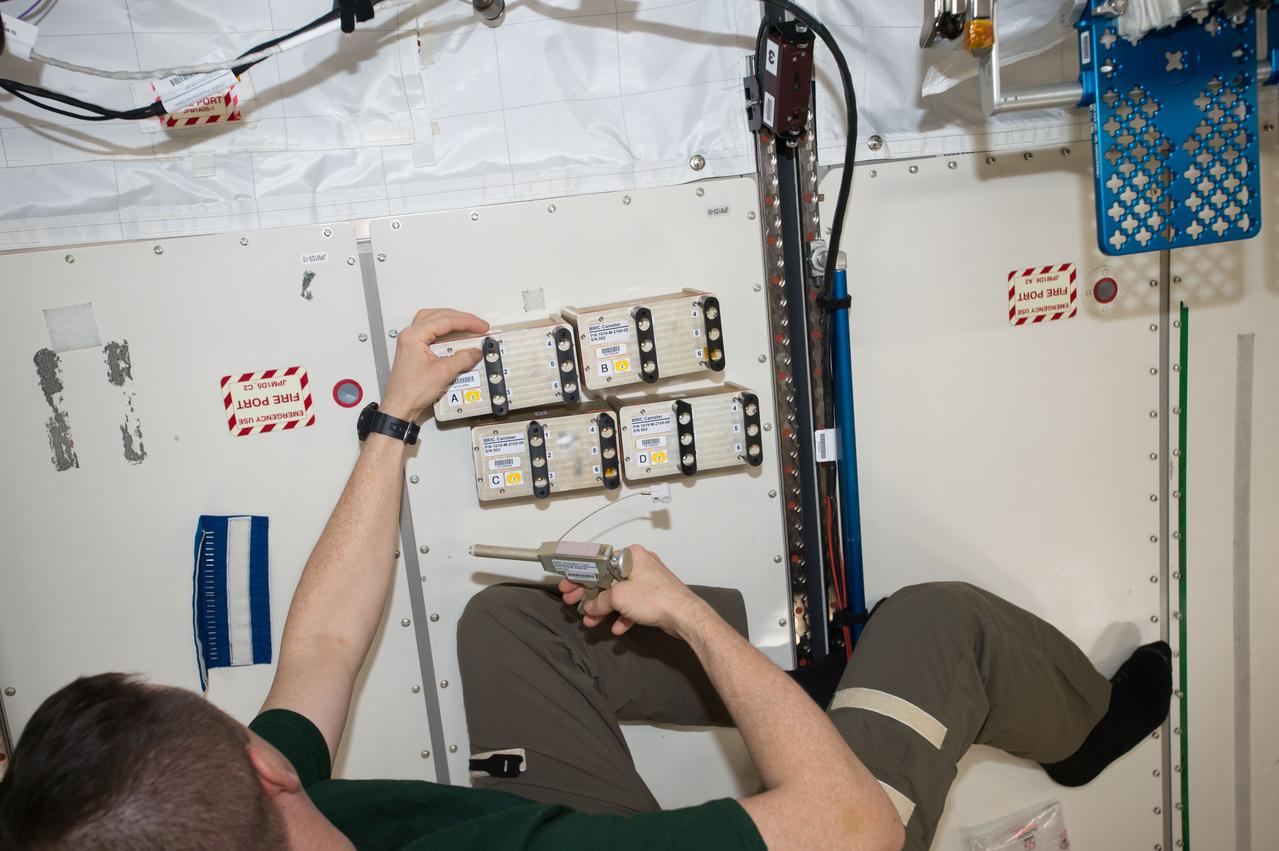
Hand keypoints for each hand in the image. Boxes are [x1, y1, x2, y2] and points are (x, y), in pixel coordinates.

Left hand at [381, 309, 488, 421]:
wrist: (400, 406)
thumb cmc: (411, 392)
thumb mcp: (443, 373)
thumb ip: (463, 359)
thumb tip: (475, 351)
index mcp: (414, 336)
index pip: (445, 321)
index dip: (467, 322)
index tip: (481, 327)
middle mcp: (410, 336)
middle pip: (438, 316)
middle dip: (460, 318)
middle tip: (476, 325)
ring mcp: (410, 342)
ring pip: (433, 321)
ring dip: (451, 322)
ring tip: (467, 326)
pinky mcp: (414, 350)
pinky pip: (431, 332)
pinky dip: (445, 332)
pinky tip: (454, 337)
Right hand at [558, 546, 707, 639]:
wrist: (685, 615)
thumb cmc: (654, 598)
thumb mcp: (619, 597)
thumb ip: (599, 601)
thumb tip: (589, 607)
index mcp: (631, 556)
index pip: (599, 563)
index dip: (580, 575)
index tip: (568, 584)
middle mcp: (640, 565)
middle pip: (607, 579)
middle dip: (589, 594)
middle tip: (572, 602)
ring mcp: (648, 582)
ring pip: (619, 595)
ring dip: (604, 609)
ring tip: (589, 621)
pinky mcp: (654, 598)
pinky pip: (633, 606)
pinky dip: (623, 616)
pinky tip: (616, 628)